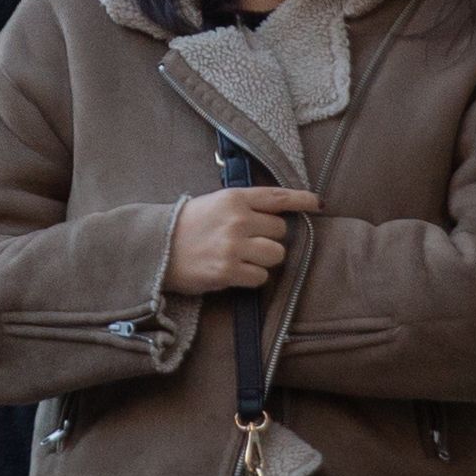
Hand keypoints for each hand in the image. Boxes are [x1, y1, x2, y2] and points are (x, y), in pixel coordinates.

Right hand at [164, 185, 324, 294]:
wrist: (156, 249)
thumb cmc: (188, 226)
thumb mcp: (215, 204)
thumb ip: (245, 205)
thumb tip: (279, 214)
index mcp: (234, 198)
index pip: (278, 197)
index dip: (302, 200)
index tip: (319, 204)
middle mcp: (237, 220)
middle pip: (281, 231)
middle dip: (270, 238)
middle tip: (249, 242)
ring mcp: (233, 246)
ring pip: (276, 255)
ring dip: (264, 260)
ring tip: (243, 258)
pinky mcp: (228, 271)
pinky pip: (261, 278)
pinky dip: (252, 278)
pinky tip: (235, 272)